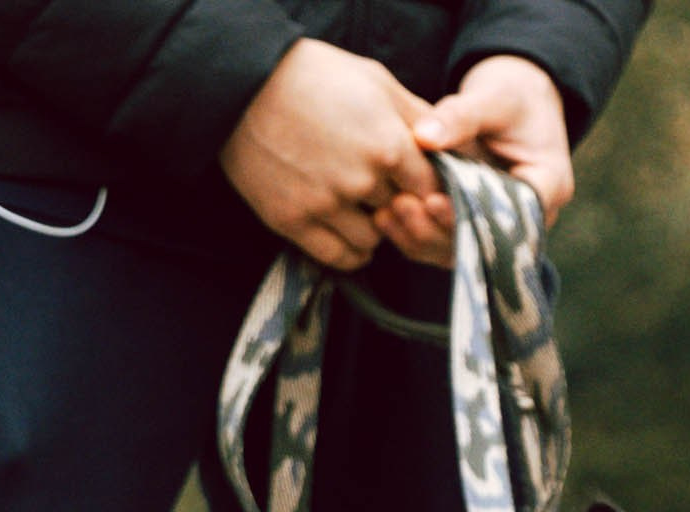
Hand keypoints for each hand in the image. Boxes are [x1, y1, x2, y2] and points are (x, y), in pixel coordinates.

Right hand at [221, 40, 441, 271]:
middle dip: (396, 203)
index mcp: (388, 143)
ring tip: (357, 205)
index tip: (413, 180)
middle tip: (380, 188)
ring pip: (373, 241)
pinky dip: (349, 251)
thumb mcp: (374, 80)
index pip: (430, 188)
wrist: (242, 84)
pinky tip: (345, 230)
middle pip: (402, 214)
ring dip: (371, 228)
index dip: (425, 186)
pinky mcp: (294, 222)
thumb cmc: (313, 74)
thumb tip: (447, 145)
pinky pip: (340, 258)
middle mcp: (361, 180)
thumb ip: (416, 115)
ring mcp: (326, 205)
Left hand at [373, 55, 572, 267]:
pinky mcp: (473, 233)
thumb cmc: (511, 97)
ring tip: (388, 213)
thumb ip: (461, 115)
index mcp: (548, 186)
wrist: (511, 107)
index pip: (515, 214)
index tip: (436, 201)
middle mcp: (527, 220)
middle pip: (485, 240)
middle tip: (403, 206)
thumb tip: (423, 136)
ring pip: (460, 250)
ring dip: (423, 237)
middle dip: (440, 229)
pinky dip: (414, 235)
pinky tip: (385, 219)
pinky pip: (443, 246)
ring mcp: (499, 232)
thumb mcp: (493, 97)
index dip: (474, 215)